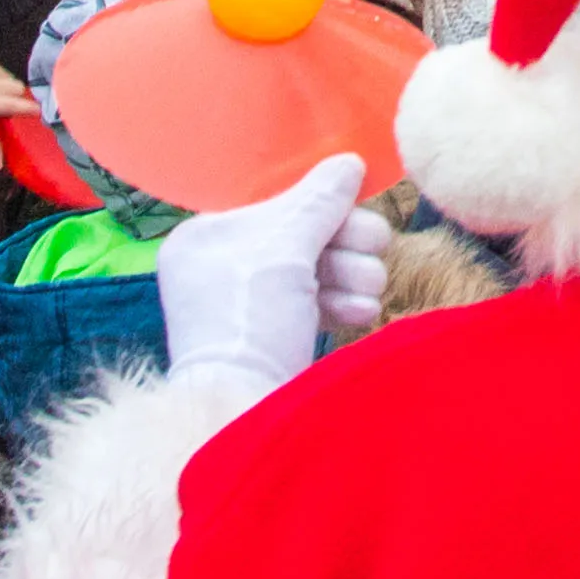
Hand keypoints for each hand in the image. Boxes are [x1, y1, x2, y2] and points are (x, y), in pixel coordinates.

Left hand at [150, 149, 392, 400]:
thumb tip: (348, 163)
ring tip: (366, 289)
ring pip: (319, 266)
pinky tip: (361, 312)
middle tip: (374, 246)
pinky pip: (321, 300)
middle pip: (302, 232)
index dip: (314, 198)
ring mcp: (253, 303)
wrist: (244, 415)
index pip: (270, 197)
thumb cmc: (249, 323)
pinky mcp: (280, 334)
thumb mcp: (284, 250)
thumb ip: (318, 202)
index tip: (352, 198)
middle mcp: (223, 266)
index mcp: (204, 237)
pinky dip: (345, 302)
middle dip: (344, 241)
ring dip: (352, 273)